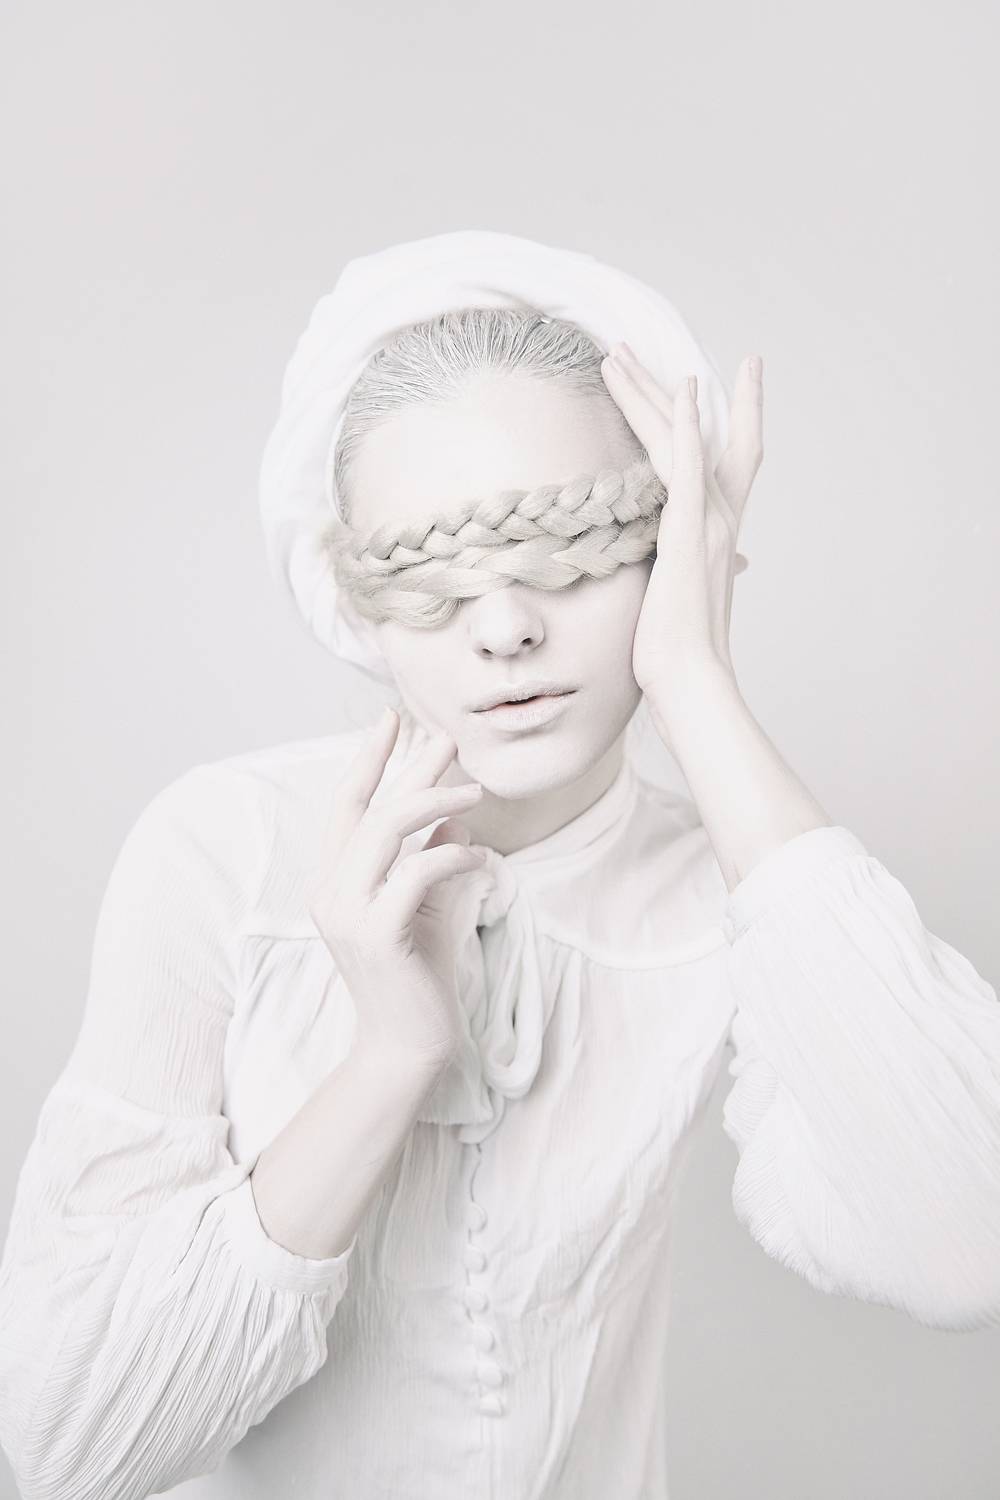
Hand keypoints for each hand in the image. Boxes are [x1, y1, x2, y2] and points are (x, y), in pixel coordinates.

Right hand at [307, 710, 485, 1071]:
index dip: (368, 758)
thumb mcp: (429, 906)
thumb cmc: (419, 977)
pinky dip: (451, 856)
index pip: (347, 805)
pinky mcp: (375, 934)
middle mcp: (332, 891)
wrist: (409, 1046)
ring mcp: (347, 913)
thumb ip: (433, 859)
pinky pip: (415, 873)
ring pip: (386, 830)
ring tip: (476, 792)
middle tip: (448, 739)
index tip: (392, 718)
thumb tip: (455, 815)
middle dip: (411, 768)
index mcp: (337, 881)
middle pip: (370, 808)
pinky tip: (480, 860)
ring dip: (434, 801)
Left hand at [600, 346, 762, 704]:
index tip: (736, 371)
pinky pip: (688, 465)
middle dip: (662, 387)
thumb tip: (669, 568)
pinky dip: (687, 425)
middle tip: (631, 347)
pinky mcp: (690, 530)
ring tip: (617, 355)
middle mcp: (719, 516)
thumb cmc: (674, 652)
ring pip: (680, 437)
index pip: (732, 455)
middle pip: (697, 431)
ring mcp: (708, 520)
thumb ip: (673, 569)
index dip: (735, 411)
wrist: (688, 678)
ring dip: (651, 391)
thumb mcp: (671, 599)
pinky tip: (682, 390)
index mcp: (715, 529)